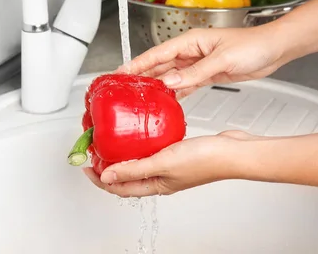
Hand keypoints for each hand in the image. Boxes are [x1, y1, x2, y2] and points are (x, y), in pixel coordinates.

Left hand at [83, 130, 265, 197]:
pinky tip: (140, 130)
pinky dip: (141, 141)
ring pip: (138, 161)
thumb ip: (134, 168)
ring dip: (122, 152)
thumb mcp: (162, 163)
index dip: (99, 179)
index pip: (119, 187)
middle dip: (107, 165)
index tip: (85, 166)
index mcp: (156, 186)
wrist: (232, 151)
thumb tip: (106, 175)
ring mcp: (169, 165)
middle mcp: (160, 178)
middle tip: (94, 151)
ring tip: (111, 139)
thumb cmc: (206, 161)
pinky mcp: (177, 152)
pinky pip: (152, 148)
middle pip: (126, 175)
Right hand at [117, 25, 288, 97]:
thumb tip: (171, 82)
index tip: (121, 73)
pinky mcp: (207, 74)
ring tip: (140, 98)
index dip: (137, 64)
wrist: (274, 49)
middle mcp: (191, 52)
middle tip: (124, 89)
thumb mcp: (222, 60)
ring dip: (157, 86)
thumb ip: (195, 73)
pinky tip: (167, 101)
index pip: (156, 54)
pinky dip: (175, 93)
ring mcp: (198, 64)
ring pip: (170, 76)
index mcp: (190, 42)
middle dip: (141, 76)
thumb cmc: (253, 45)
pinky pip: (185, 84)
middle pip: (159, 65)